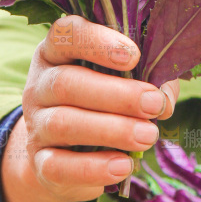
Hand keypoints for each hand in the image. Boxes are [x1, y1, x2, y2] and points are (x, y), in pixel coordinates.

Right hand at [1, 15, 178, 201]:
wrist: (67, 154)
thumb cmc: (106, 102)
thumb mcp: (125, 80)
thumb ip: (148, 78)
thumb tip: (164, 97)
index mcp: (58, 51)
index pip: (67, 34)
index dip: (98, 42)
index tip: (134, 55)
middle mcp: (41, 84)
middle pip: (67, 83)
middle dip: (117, 94)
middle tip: (155, 104)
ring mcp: (36, 124)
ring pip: (63, 123)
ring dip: (112, 129)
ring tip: (149, 135)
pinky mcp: (39, 162)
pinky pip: (59, 166)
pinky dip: (94, 167)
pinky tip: (124, 165)